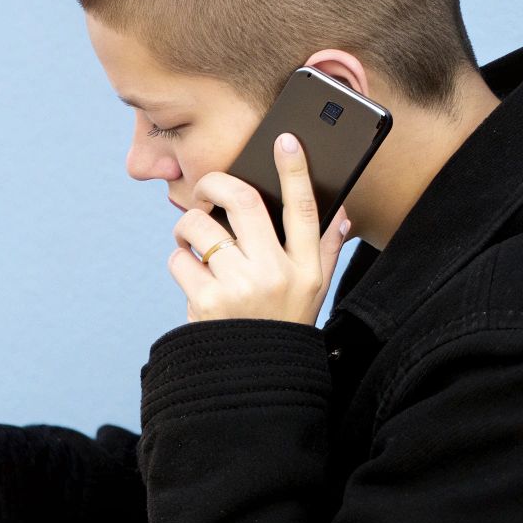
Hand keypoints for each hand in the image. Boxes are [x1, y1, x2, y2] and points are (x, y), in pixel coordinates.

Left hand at [166, 132, 350, 324]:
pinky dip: (179, 261)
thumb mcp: (313, 293)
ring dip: (188, 226)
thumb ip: (324, 252)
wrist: (253, 381)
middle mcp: (275, 274)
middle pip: (244, 202)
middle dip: (216, 184)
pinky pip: (180, 259)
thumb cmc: (281, 327)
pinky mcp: (206, 301)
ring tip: (193, 241)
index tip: (285, 140)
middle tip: (207, 188)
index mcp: (305, 269)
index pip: (305, 208)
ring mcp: (240, 287)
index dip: (296, 170)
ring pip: (201, 228)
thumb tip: (342, 214)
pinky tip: (192, 277)